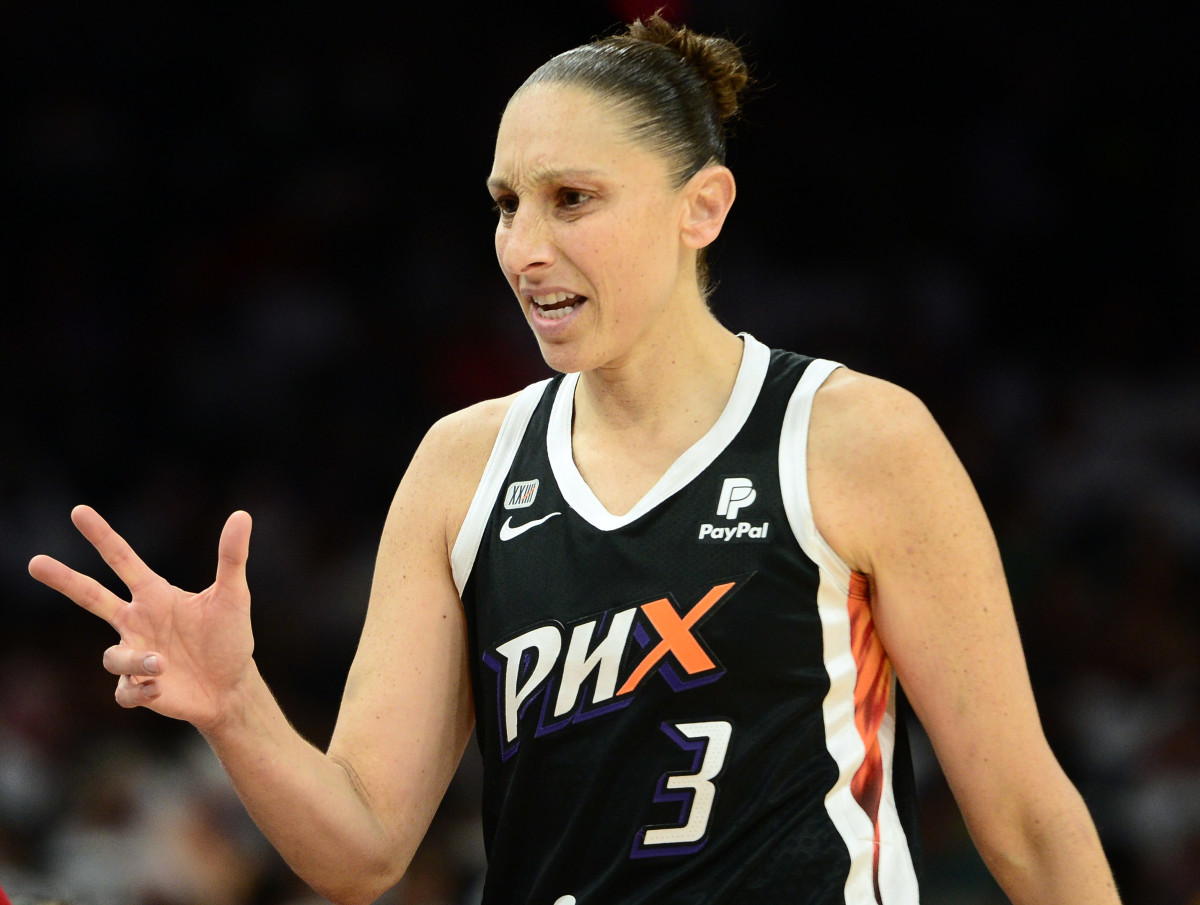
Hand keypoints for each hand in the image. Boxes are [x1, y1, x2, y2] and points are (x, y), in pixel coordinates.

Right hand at [28, 505, 255, 730]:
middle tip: (35, 562)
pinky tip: (160, 689)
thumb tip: (242, 514)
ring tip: (163, 664)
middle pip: (91, 596)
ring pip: (113, 656)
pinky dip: (139, 690)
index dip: (101, 535)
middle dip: (64, 579)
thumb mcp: (233, 596)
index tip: (79, 511)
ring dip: (136, 661)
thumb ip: (232, 557)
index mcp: (155, 595)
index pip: (122, 559)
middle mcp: (137, 621)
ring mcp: (134, 654)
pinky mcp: (138, 688)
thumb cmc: (230, 638)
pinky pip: (124, 690)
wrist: (231, 687)